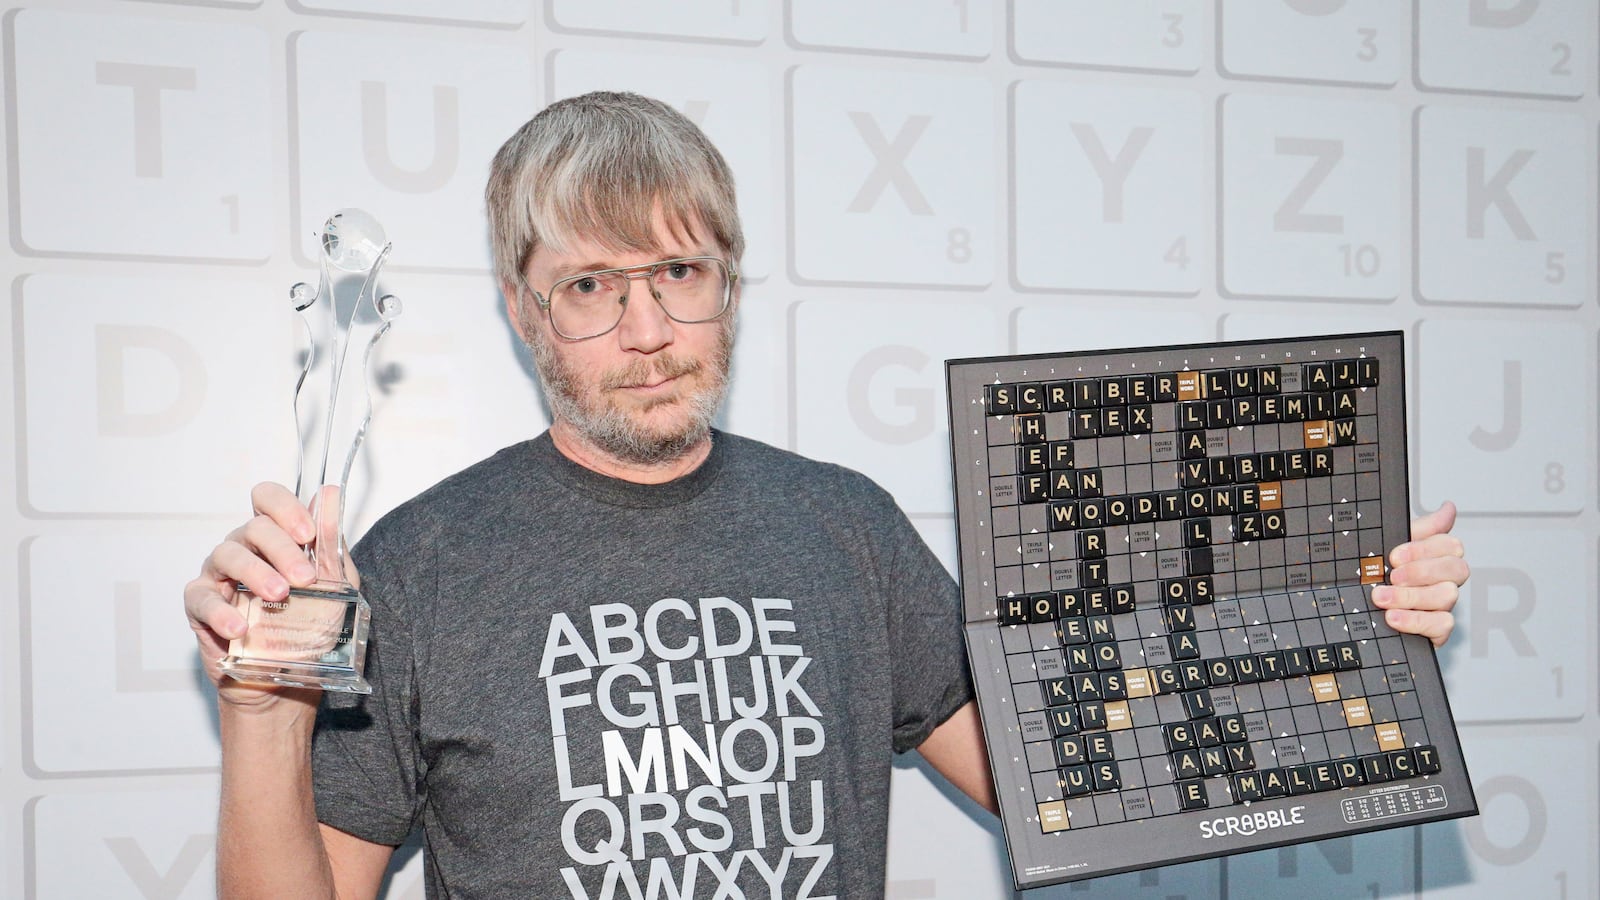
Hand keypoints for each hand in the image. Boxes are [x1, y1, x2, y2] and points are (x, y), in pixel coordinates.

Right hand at [183, 482, 332, 709]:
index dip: (285, 508)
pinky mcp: (200, 607)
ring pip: (226, 554)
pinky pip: (202, 599)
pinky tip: (241, 627)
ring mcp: (219, 576)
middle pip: (254, 528)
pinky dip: (221, 612)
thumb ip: (329, 542)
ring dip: (256, 573)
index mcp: (275, 538)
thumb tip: (329, 494)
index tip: (308, 534)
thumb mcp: (332, 584)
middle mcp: (244, 549)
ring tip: (279, 596)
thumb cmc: (309, 627)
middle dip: (283, 550)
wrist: (289, 680)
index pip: (267, 499)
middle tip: (305, 579)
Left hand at [1371, 501, 1467, 647]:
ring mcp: (1442, 605)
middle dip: (1421, 571)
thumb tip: (1449, 507)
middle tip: (1391, 575)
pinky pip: (1442, 625)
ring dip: (1412, 596)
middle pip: (1457, 569)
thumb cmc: (1377, 575)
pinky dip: (1415, 620)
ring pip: (1448, 596)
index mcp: (1435, 557)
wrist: (1355, 608)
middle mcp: (1443, 580)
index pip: (1450, 545)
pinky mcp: (1437, 630)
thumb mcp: (1390, 546)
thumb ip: (1420, 528)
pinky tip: (1393, 617)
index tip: (1394, 556)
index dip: (1423, 549)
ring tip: (1382, 597)